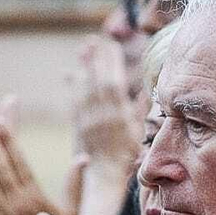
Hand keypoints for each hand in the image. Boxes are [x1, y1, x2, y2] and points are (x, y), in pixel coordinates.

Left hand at [70, 38, 142, 169]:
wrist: (105, 175)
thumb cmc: (127, 155)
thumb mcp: (138, 132)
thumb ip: (140, 110)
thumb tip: (144, 92)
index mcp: (119, 113)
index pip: (115, 81)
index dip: (112, 62)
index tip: (111, 45)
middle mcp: (102, 113)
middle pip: (98, 80)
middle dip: (96, 58)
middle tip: (94, 40)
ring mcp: (88, 118)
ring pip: (85, 87)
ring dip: (84, 67)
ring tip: (82, 49)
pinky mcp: (78, 124)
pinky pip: (75, 100)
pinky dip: (73, 85)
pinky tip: (71, 74)